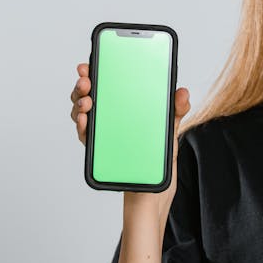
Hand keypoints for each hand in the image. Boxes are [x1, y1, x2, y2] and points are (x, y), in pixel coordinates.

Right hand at [70, 61, 190, 222]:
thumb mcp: (169, 137)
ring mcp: (104, 138)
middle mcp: (111, 122)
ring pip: (83, 114)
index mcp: (126, 112)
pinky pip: (87, 138)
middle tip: (86, 79)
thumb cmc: (157, 168)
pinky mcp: (101, 154)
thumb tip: (183, 91)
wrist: (152, 200)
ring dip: (79, 103)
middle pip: (91, 97)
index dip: (98, 72)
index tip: (92, 62)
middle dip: (84, 84)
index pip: (109, 86)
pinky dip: (83, 127)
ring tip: (86, 100)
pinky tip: (86, 120)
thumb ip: (175, 113)